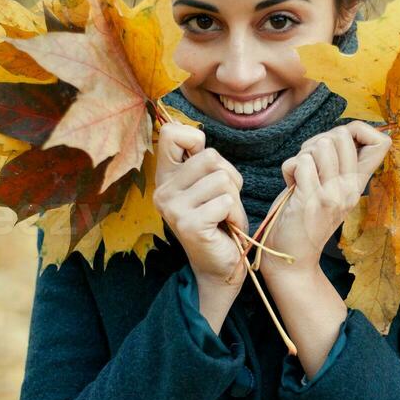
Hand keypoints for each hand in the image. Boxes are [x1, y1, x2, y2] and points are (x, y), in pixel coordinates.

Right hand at [152, 122, 248, 291]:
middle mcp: (163, 191)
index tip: (206, 167)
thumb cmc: (218, 222)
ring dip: (235, 200)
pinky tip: (227, 228)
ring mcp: (173, 208)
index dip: (197, 141)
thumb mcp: (207, 186)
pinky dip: (236, 215)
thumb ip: (201, 162)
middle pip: (210, 157)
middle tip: (224, 202)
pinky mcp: (189, 224)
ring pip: (222, 179)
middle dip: (229, 178)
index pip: (171, 133)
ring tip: (225, 217)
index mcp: (165, 177)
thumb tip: (196, 133)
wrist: (219, 266)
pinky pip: (226, 202)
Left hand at [259, 120, 391, 279]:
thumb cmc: (305, 217)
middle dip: (319, 141)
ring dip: (303, 154)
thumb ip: (339, 164)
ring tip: (301, 175)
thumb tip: (344, 131)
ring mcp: (332, 195)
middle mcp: (350, 189)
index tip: (340, 144)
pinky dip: (289, 169)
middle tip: (310, 165)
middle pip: (342, 134)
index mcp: (358, 184)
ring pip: (321, 144)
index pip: (382, 142)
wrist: (292, 258)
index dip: (359, 129)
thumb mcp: (331, 189)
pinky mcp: (310, 200)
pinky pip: (300, 162)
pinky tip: (291, 186)